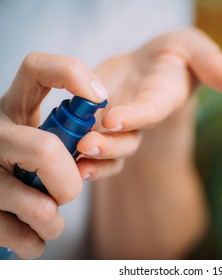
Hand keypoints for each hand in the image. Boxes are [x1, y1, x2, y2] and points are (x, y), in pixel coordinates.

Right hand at [0, 52, 106, 257]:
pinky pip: (18, 234)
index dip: (71, 74)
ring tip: (51, 220)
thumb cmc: (27, 162)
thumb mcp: (43, 134)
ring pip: (37, 205)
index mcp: (13, 108)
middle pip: (44, 150)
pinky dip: (34, 241)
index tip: (101, 96)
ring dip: (53, 220)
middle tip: (68, 192)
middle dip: (68, 182)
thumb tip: (104, 121)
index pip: (36, 68)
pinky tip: (33, 237)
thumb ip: (70, 128)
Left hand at [76, 27, 221, 178]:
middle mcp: (141, 117)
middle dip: (109, 144)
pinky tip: (63, 153)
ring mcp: (120, 124)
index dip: (137, 115)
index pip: (152, 109)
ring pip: (107, 146)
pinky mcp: (100, 122)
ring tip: (72, 156)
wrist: (153, 66)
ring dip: (89, 154)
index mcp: (163, 97)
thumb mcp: (196, 49)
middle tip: (87, 145)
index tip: (118, 119)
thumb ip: (216, 66)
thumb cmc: (177, 55)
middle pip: (127, 138)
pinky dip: (75, 149)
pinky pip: (89, 141)